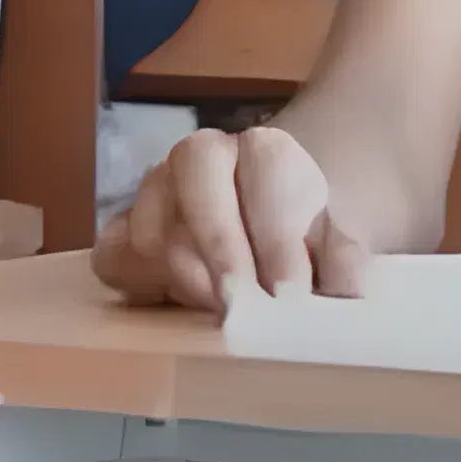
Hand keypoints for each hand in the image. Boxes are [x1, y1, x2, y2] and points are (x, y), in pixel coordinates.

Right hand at [88, 124, 369, 311]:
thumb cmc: (306, 236)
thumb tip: (347, 285)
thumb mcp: (337, 240)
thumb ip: (344, 254)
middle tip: (245, 303)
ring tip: (220, 312)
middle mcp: (202, 157)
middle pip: (197, 178)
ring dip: (187, 275)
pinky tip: (170, 305)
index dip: (278, 232)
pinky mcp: (124, 233)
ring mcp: (156, 192)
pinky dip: (137, 281)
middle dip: (223, 247)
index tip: (292, 290)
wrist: (276, 231)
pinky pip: (113, 255)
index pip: (267, 165)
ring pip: (153, 221)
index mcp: (264, 149)